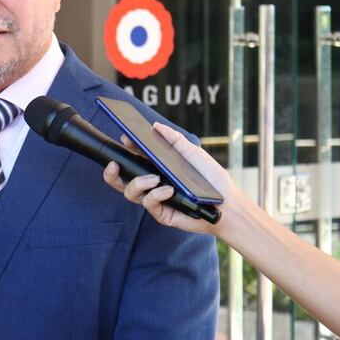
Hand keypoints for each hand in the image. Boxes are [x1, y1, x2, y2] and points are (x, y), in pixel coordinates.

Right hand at [103, 123, 236, 235]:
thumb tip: (155, 126)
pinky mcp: (162, 214)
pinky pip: (149, 204)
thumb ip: (173, 139)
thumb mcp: (192, 154)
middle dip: (111, 174)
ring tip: (153, 179)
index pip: (134, 160)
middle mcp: (153, 185)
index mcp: (157, 169)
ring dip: (137, 184)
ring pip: (130, 193)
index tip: (124, 139)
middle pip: (122, 181)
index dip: (124, 151)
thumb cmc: (212, 180)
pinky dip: (156, 195)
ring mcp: (156, 200)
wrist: (227, 204)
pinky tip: (168, 190)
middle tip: (113, 165)